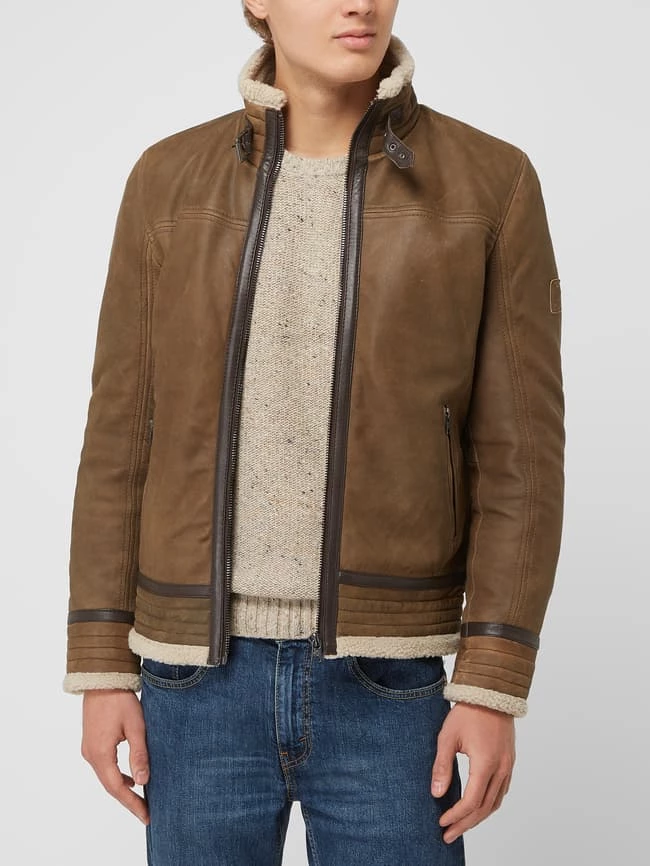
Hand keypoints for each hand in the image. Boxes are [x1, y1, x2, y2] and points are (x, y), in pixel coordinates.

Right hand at [81, 689, 149, 824]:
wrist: (102, 679)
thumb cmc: (120, 700)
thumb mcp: (136, 726)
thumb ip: (139, 755)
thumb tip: (142, 782)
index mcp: (100, 754)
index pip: (117, 787)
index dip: (132, 803)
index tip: (146, 816)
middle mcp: (90, 755)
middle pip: (110, 785)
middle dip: (128, 800)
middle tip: (146, 812)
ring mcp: (89, 749)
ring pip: (107, 776)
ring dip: (122, 788)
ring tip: (141, 799)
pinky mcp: (92, 742)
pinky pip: (104, 766)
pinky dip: (117, 775)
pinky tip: (130, 777)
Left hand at [430, 702, 515, 843]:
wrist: (491, 692)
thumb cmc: (468, 711)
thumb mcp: (448, 737)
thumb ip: (442, 766)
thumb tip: (437, 794)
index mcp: (486, 764)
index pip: (471, 801)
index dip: (456, 816)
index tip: (442, 822)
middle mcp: (501, 769)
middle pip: (484, 808)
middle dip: (465, 824)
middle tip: (449, 835)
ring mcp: (508, 766)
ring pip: (495, 802)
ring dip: (478, 817)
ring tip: (461, 825)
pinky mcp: (509, 761)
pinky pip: (501, 791)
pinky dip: (489, 804)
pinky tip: (478, 806)